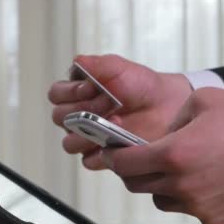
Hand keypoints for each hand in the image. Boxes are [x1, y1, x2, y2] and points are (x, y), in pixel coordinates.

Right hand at [48, 54, 190, 169]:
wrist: (167, 105)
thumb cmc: (142, 86)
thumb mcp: (119, 68)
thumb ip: (97, 65)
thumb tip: (78, 62)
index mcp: (77, 93)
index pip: (56, 95)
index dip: (70, 92)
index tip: (91, 87)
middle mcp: (80, 116)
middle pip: (60, 118)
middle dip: (82, 110)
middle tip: (107, 103)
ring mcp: (90, 137)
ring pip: (69, 143)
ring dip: (88, 133)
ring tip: (114, 122)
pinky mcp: (103, 156)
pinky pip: (88, 161)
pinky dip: (100, 152)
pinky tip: (116, 140)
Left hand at [101, 88, 223, 223]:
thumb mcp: (205, 101)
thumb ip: (173, 119)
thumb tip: (162, 135)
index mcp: (173, 154)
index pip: (124, 164)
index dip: (114, 158)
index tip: (113, 154)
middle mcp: (182, 186)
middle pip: (138, 185)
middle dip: (136, 172)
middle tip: (145, 159)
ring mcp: (199, 208)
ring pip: (163, 201)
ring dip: (164, 187)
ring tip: (187, 169)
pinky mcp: (217, 221)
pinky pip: (192, 211)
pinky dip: (193, 199)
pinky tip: (213, 182)